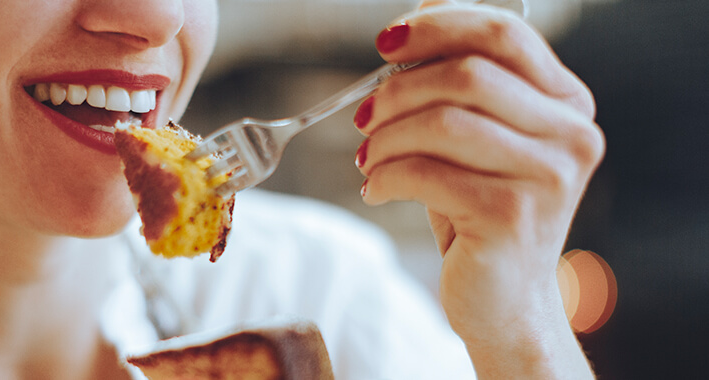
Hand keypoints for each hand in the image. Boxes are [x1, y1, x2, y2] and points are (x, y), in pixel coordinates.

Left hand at [354, 1, 602, 377]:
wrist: (503, 299)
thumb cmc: (479, 210)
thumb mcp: (474, 138)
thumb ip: (457, 80)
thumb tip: (418, 17)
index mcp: (566, 102)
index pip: (503, 34)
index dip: (438, 26)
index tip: (386, 42)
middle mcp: (571, 133)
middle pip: (467, 74)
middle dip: (398, 90)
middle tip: (364, 117)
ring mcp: (548, 176)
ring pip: (442, 122)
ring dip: (386, 138)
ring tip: (369, 159)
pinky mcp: (513, 216)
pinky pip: (424, 173)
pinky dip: (385, 176)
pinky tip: (376, 189)